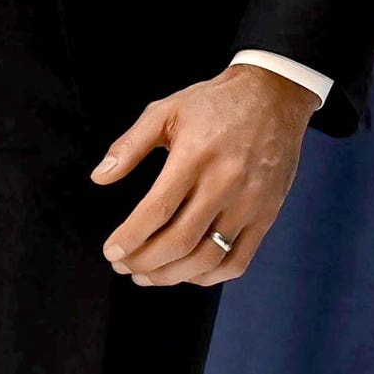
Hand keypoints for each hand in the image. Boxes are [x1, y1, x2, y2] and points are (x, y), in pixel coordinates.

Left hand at [95, 64, 320, 286]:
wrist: (274, 96)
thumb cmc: (215, 103)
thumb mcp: (167, 110)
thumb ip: (131, 144)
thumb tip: (100, 177)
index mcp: (195, 155)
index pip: (157, 210)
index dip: (130, 238)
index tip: (111, 251)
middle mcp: (224, 183)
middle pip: (179, 241)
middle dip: (144, 262)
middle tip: (123, 265)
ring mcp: (249, 203)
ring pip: (207, 258)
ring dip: (171, 275)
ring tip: (147, 275)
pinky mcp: (267, 215)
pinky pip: (237, 261)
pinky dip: (209, 277)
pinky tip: (186, 273)